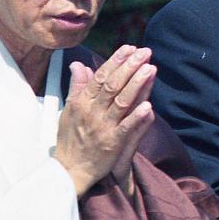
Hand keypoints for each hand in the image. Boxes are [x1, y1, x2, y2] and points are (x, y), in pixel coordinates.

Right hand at [54, 45, 155, 195]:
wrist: (69, 171)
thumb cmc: (70, 140)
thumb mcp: (69, 110)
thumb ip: (77, 86)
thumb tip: (78, 65)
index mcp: (82, 102)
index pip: (100, 76)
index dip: (116, 61)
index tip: (129, 48)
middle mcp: (92, 112)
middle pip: (113, 85)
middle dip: (130, 66)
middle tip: (144, 52)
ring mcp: (103, 127)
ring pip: (122, 102)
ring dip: (137, 84)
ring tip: (150, 68)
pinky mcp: (112, 143)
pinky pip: (126, 128)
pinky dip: (137, 117)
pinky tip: (149, 106)